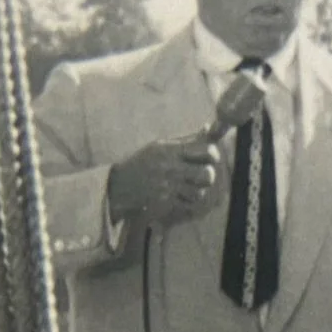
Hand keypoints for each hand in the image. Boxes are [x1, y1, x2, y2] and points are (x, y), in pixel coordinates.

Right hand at [108, 134, 223, 227]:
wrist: (119, 184)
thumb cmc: (142, 162)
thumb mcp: (160, 146)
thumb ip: (186, 139)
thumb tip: (208, 128)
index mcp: (170, 150)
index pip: (206, 150)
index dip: (212, 154)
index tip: (208, 157)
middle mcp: (171, 168)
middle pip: (207, 173)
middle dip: (208, 174)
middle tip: (201, 174)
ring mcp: (169, 186)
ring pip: (200, 191)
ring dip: (198, 189)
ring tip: (190, 185)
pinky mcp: (166, 201)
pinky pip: (189, 203)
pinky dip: (189, 200)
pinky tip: (182, 195)